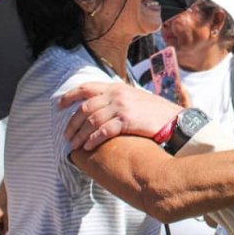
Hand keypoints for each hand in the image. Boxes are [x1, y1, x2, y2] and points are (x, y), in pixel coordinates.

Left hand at [59, 82, 182, 150]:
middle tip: (66, 135)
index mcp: (117, 87)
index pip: (87, 88)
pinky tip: (87, 147)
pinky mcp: (127, 120)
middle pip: (85, 108)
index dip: (70, 96)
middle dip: (72, 122)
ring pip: (91, 120)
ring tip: (74, 145)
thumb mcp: (134, 98)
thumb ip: (117, 99)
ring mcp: (122, 106)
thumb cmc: (155, 112)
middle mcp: (117, 94)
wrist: (174, 119)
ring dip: (79, 134)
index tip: (58, 105)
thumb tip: (100, 108)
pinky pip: (103, 131)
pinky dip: (92, 139)